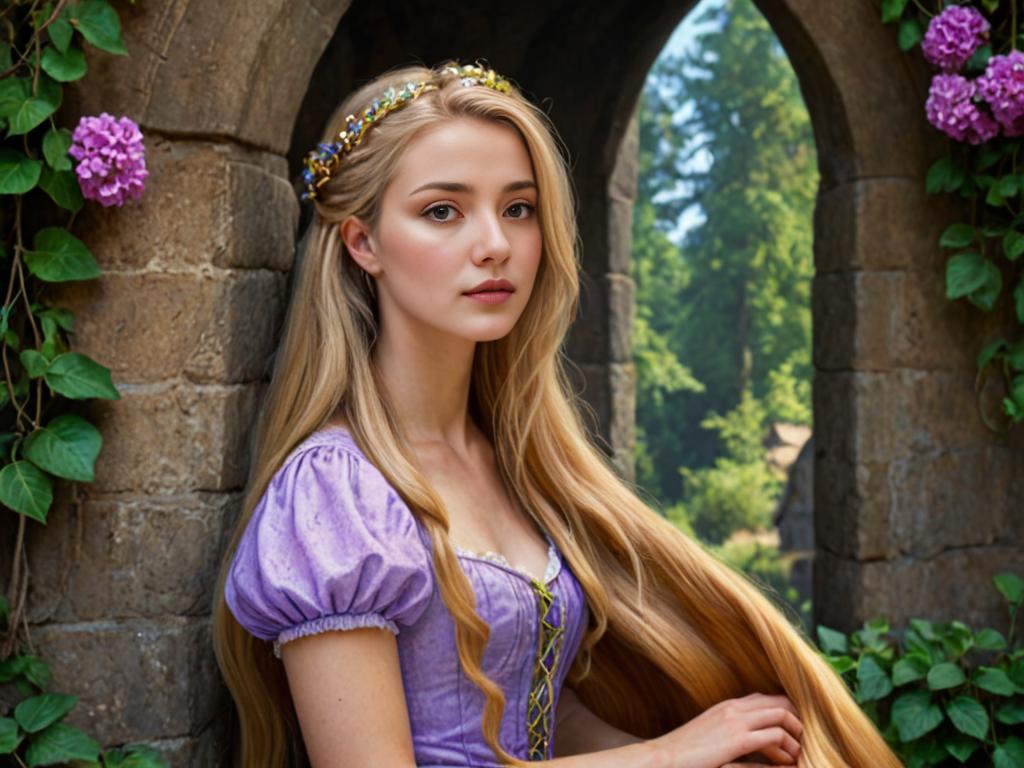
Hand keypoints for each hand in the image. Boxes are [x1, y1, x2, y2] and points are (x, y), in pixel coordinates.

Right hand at [647, 692, 802, 767]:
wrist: (662, 758)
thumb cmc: (683, 753)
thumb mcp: (707, 736)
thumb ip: (726, 732)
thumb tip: (743, 742)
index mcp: (727, 706)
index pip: (765, 697)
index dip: (785, 710)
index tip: (795, 729)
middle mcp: (733, 708)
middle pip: (778, 700)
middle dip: (797, 719)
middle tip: (806, 740)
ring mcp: (735, 721)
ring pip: (780, 715)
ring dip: (796, 735)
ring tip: (801, 753)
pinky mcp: (737, 739)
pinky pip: (774, 737)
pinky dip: (787, 749)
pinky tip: (788, 763)